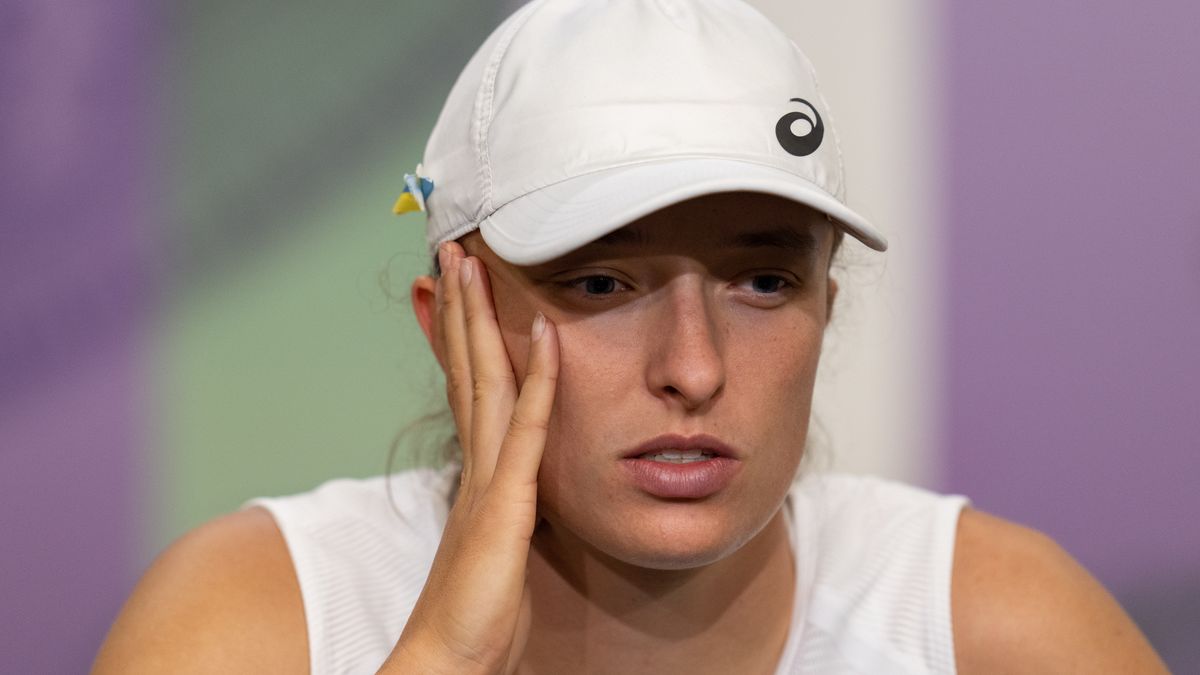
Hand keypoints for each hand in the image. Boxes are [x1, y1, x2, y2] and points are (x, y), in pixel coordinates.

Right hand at [381, 243, 558, 674]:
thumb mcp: (501, 546)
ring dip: (480, 322)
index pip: (468, 387)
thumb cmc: (477, 614)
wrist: (449, 660)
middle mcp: (477, 464)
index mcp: (479, 472)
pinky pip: (527, 430)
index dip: (461, 336)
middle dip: (461, 309)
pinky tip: (548, 336)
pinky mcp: (503, 505)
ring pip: (486, 383)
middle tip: (452, 252)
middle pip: (467, 370)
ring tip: (470, 266)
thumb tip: (518, 489)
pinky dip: (539, 380)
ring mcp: (487, 480)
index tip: (457, 289)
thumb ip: (508, 508)